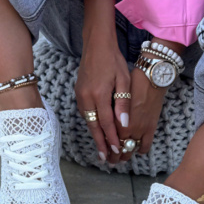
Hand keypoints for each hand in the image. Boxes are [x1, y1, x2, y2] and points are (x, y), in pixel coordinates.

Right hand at [74, 0, 130, 162]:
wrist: (96, 44)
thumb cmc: (113, 60)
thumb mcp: (123, 80)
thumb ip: (123, 103)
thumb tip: (125, 125)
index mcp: (99, 94)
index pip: (107, 123)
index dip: (111, 139)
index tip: (117, 151)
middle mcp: (86, 97)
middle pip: (94, 127)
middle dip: (101, 144)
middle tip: (107, 159)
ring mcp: (80, 96)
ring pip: (88, 122)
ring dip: (95, 136)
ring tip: (102, 150)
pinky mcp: (78, 94)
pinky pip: (85, 114)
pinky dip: (92, 125)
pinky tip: (97, 132)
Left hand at [108, 66, 166, 163]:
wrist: (151, 78)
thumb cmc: (131, 83)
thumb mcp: (115, 97)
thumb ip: (110, 113)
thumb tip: (103, 124)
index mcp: (116, 119)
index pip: (108, 139)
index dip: (105, 148)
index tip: (102, 154)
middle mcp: (127, 127)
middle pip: (118, 147)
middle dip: (114, 156)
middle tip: (111, 161)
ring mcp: (140, 129)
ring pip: (130, 148)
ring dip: (125, 156)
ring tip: (121, 160)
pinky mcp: (151, 127)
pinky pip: (146, 145)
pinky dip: (140, 150)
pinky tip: (137, 151)